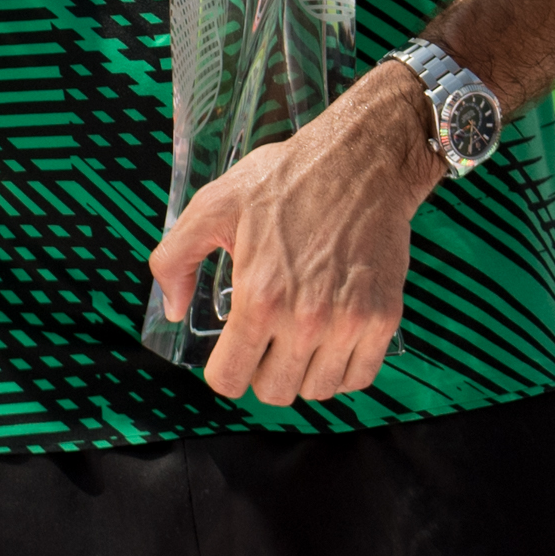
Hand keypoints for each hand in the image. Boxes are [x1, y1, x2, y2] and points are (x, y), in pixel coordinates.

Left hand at [148, 61, 443, 404]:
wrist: (359, 163)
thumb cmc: (286, 180)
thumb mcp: (213, 205)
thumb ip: (175, 259)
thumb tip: (171, 309)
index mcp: (259, 297)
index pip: (229, 379)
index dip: (223, 369)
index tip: (231, 350)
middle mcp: (305, 319)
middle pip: (274, 392)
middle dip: (262, 370)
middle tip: (266, 338)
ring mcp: (348, 323)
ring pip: (317, 390)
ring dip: (303, 370)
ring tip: (298, 334)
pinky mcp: (383, 319)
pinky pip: (359, 378)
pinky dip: (342, 367)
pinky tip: (330, 336)